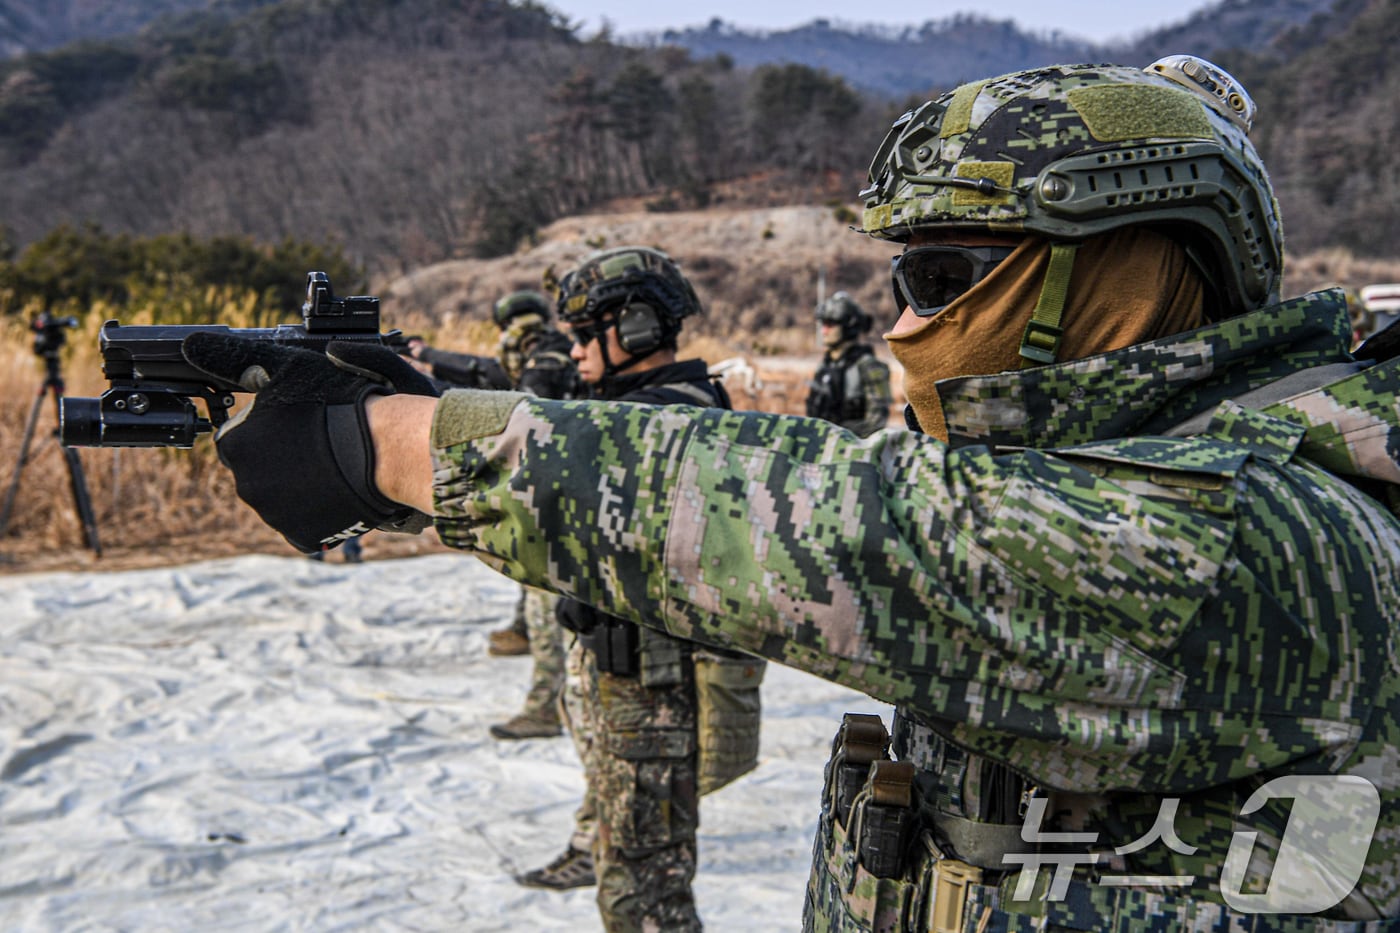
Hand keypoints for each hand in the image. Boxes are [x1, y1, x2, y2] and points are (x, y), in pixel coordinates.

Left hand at [181, 335, 439, 553]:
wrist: (387, 450)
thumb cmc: (338, 403)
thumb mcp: (285, 365)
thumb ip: (236, 358)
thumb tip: (194, 345)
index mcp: (235, 444)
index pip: (243, 436)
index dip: (272, 427)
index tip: (300, 421)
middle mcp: (245, 485)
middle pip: (261, 468)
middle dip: (285, 458)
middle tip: (320, 443)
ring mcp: (274, 516)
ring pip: (283, 497)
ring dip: (302, 484)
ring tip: (336, 465)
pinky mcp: (303, 537)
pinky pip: (304, 523)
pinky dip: (317, 511)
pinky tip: (338, 492)